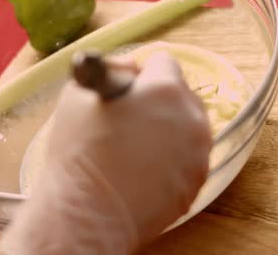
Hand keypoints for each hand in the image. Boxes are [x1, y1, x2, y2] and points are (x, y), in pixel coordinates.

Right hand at [0, 52, 212, 254]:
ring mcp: (198, 153)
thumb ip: (113, 68)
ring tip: (138, 148)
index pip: (164, 63)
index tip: (129, 91)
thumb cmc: (79, 151)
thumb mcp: (79, 94)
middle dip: (161, 102)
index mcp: (165, 90)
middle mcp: (192, 118)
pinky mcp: (196, 182)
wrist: (87, 213)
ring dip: (170, 131)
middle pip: (182, 95)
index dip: (143, 75)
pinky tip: (146, 170)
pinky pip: (189, 159)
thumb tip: (132, 68)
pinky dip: (173, 160)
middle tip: (133, 121)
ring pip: (189, 128)